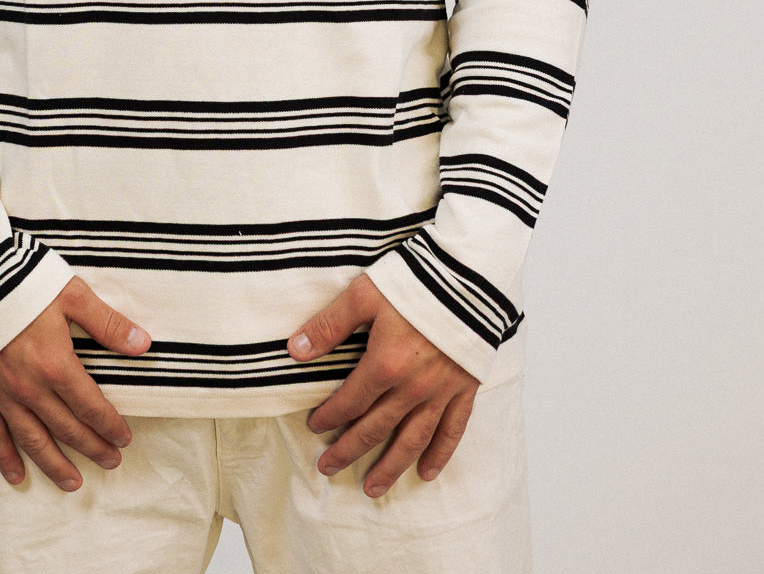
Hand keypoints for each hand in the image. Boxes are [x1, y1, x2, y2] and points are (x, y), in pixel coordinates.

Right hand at [0, 276, 150, 491]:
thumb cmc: (21, 281)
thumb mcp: (72, 294)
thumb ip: (107, 323)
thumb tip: (142, 344)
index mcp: (56, 365)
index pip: (90, 406)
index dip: (109, 426)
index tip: (124, 439)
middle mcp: (30, 388)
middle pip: (66, 428)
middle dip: (92, 447)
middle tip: (111, 462)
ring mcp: (2, 393)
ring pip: (33, 440)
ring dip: (55, 464)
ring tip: (73, 483)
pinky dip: (5, 458)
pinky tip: (16, 476)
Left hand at [288, 273, 478, 496]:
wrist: (467, 275)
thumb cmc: (414, 281)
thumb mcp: (363, 295)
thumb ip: (329, 326)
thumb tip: (296, 350)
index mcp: (385, 365)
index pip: (350, 401)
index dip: (329, 417)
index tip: (315, 428)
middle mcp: (413, 387)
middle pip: (376, 428)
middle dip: (349, 450)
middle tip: (328, 468)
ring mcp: (441, 391)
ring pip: (412, 439)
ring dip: (390, 466)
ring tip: (372, 488)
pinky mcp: (465, 388)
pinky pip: (453, 430)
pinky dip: (440, 454)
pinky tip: (427, 473)